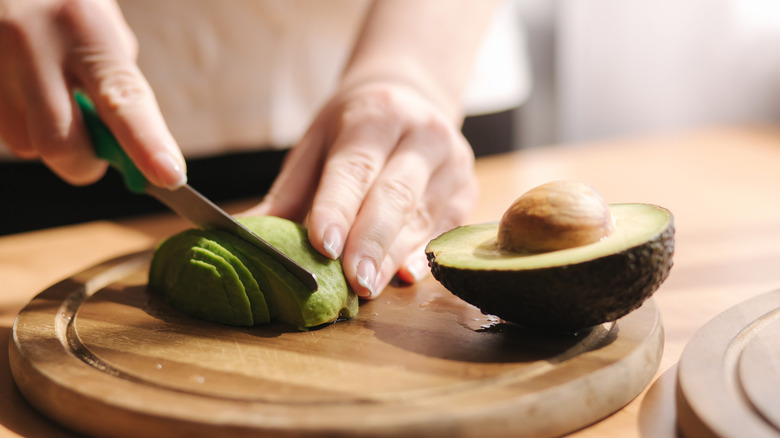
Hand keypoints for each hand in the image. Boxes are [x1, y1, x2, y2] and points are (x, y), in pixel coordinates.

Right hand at [0, 0, 184, 187]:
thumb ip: (117, 86)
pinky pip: (6, 131)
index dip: (147, 145)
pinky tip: (27, 90)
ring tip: (53, 98)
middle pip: (60, 144)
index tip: (170, 176)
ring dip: (51, 141)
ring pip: (27, 145)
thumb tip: (131, 151)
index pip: (121, 101)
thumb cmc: (68, 7)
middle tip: (96, 154)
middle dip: (85, 164)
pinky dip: (25, 127)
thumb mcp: (103, 29)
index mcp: (82, 27)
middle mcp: (32, 44)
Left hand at [244, 81, 477, 297]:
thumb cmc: (355, 127)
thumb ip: (291, 192)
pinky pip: (446, 228)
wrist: (412, 98)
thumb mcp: (317, 142)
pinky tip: (405, 275)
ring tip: (368, 288)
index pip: (355, 166)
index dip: (338, 207)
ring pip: (422, 216)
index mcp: (376, 116)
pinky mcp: (468, 188)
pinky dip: (423, 254)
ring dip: (393, 256)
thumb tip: (249, 237)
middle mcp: (421, 134)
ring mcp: (452, 162)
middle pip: (395, 195)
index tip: (322, 245)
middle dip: (371, 242)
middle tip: (352, 282)